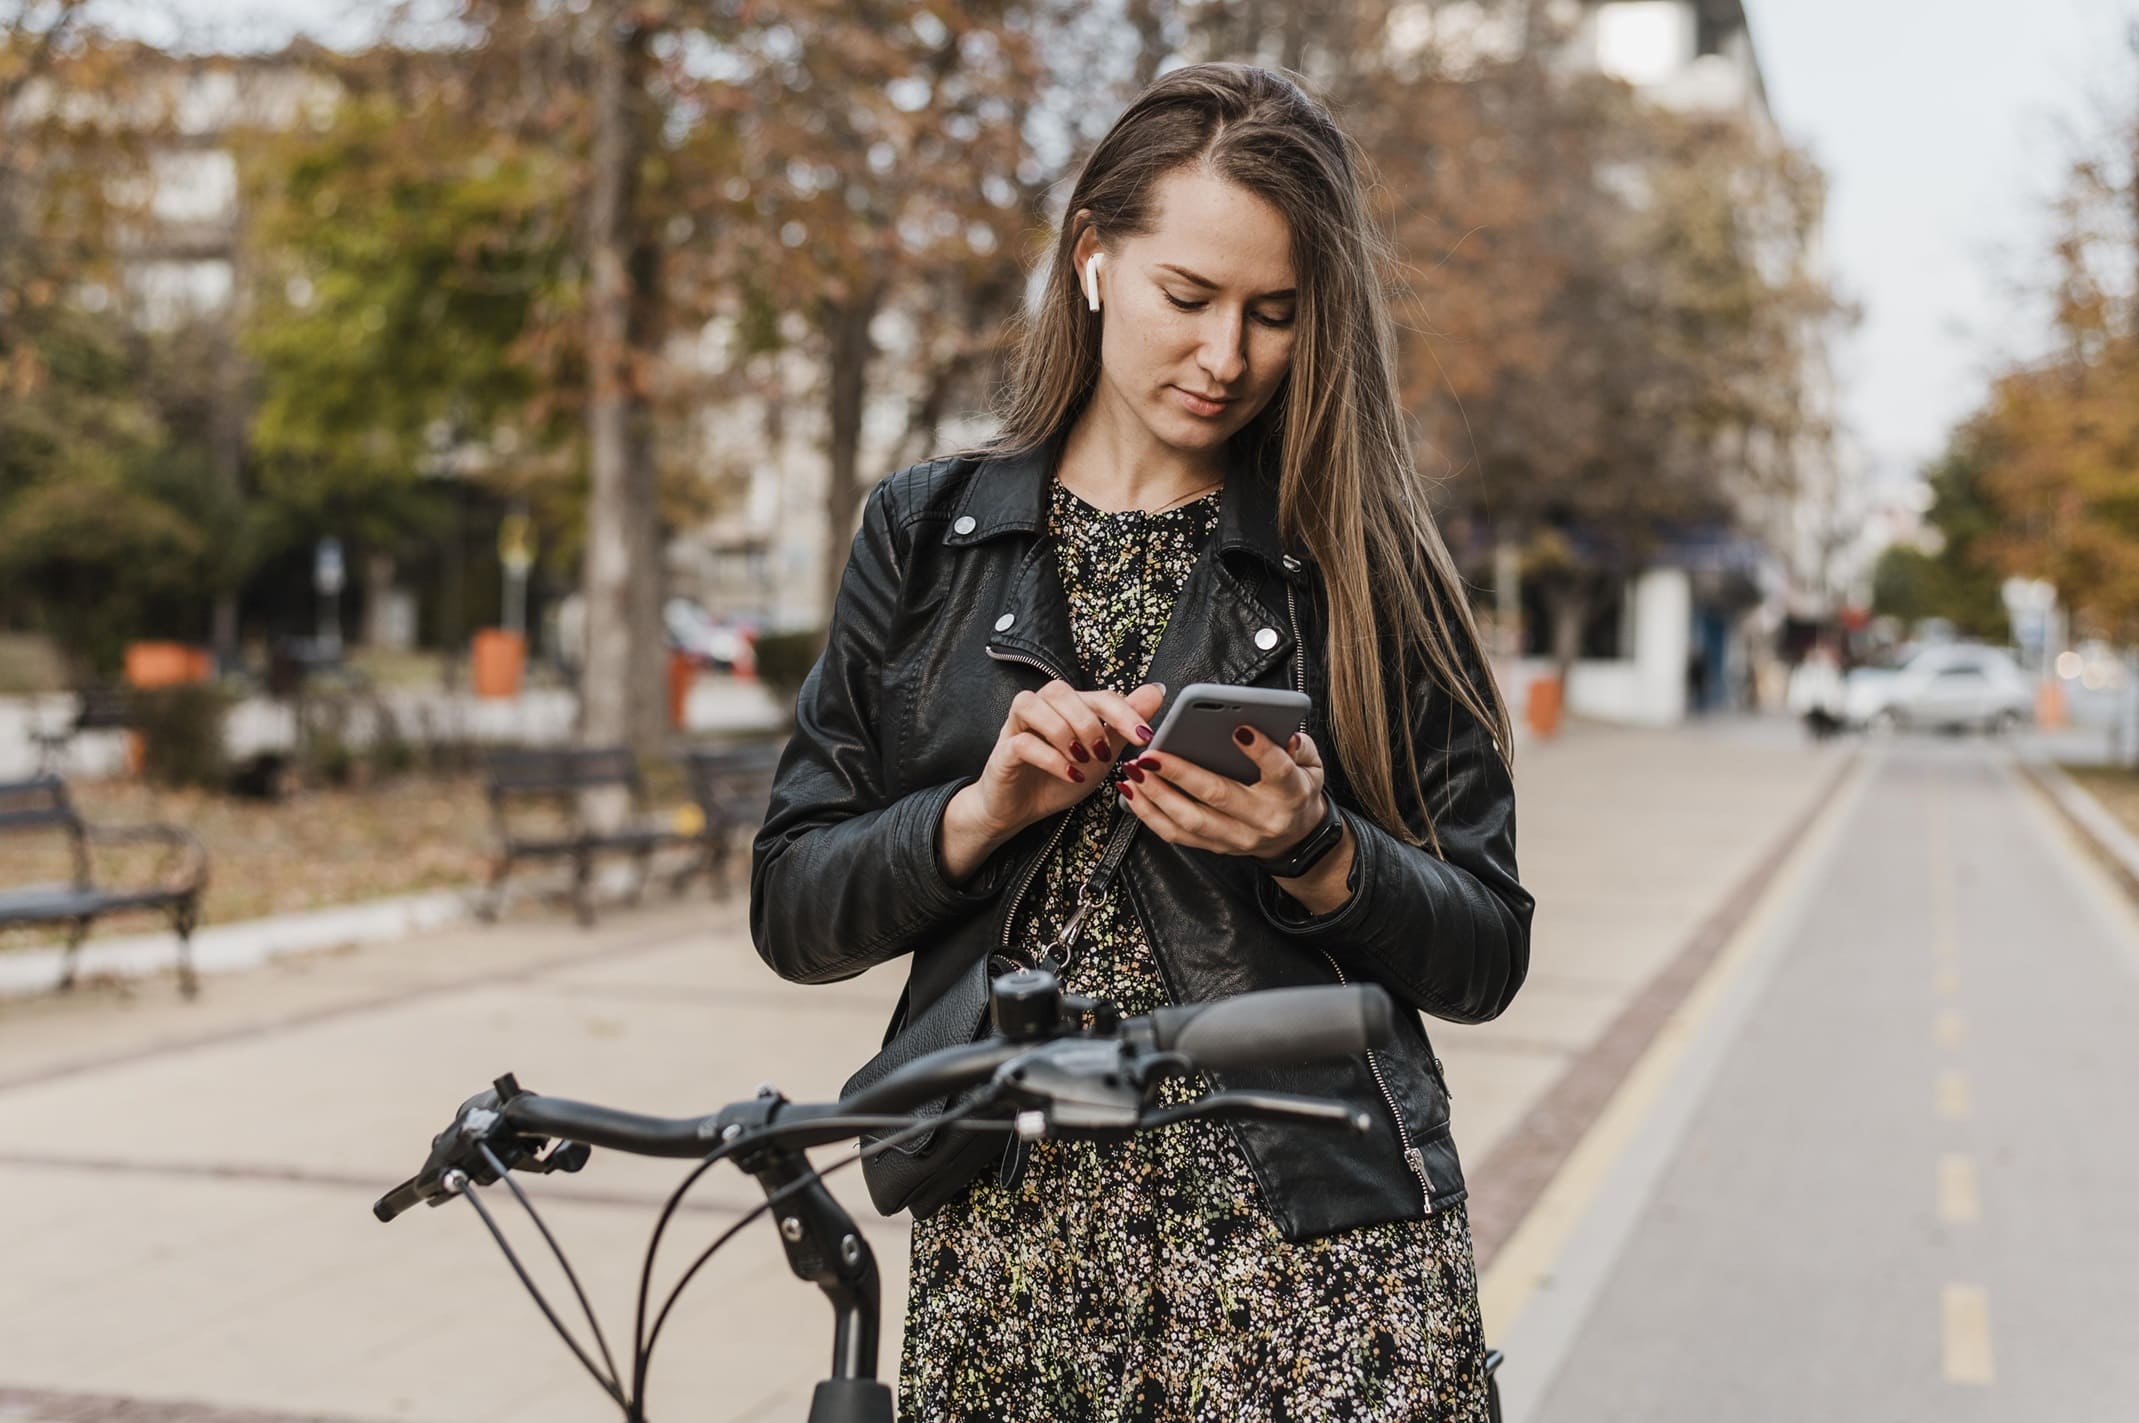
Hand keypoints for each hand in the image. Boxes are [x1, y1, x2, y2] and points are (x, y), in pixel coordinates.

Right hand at [940, 681, 1164, 882]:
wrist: (1020, 810)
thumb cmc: (1058, 779)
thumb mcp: (1099, 756)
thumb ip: (1122, 726)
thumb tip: (1155, 692)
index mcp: (1066, 707)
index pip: (1097, 694)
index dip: (1124, 712)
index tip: (1144, 737)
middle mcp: (1040, 708)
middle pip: (1061, 691)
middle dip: (1089, 721)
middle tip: (1103, 753)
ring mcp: (1017, 727)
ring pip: (1034, 705)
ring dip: (1065, 732)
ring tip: (1082, 761)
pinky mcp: (1002, 751)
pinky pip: (1022, 743)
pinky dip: (1051, 758)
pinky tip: (1069, 774)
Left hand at [1115, 725, 1327, 860]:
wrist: (1296, 839)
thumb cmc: (1297, 791)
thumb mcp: (1312, 766)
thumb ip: (1301, 747)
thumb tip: (1287, 736)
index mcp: (1290, 793)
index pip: (1278, 771)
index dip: (1260, 752)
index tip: (1239, 729)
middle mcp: (1262, 819)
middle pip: (1218, 795)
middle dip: (1180, 773)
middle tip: (1151, 753)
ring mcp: (1236, 837)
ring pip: (1191, 819)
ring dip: (1157, 795)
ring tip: (1134, 770)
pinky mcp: (1216, 847)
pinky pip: (1178, 834)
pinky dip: (1151, 814)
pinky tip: (1133, 792)